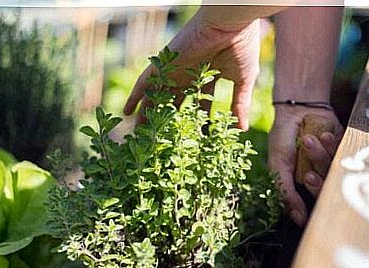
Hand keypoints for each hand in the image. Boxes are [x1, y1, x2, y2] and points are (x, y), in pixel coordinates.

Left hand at [123, 8, 260, 129]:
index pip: (196, 106)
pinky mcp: (164, 65)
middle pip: (171, 104)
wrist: (230, 24)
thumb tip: (242, 129)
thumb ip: (239, 105)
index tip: (193, 141)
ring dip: (147, 115)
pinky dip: (135, 97)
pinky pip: (144, 83)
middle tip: (158, 141)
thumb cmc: (241, 46)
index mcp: (204, 79)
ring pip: (156, 97)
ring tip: (138, 135)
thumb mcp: (242, 81)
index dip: (194, 123)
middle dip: (166, 122)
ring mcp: (174, 71)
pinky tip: (127, 112)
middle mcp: (186, 76)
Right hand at [268, 106, 342, 225]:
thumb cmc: (282, 137)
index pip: (312, 199)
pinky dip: (332, 144)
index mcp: (300, 183)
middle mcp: (316, 174)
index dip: (313, 191)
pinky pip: (343, 152)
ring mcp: (329, 161)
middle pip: (326, 185)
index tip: (308, 179)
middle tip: (308, 167)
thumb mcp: (278, 165)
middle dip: (317, 173)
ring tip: (309, 139)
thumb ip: (285, 191)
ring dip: (320, 154)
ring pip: (334, 168)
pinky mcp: (341, 148)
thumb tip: (297, 218)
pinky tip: (323, 135)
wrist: (296, 110)